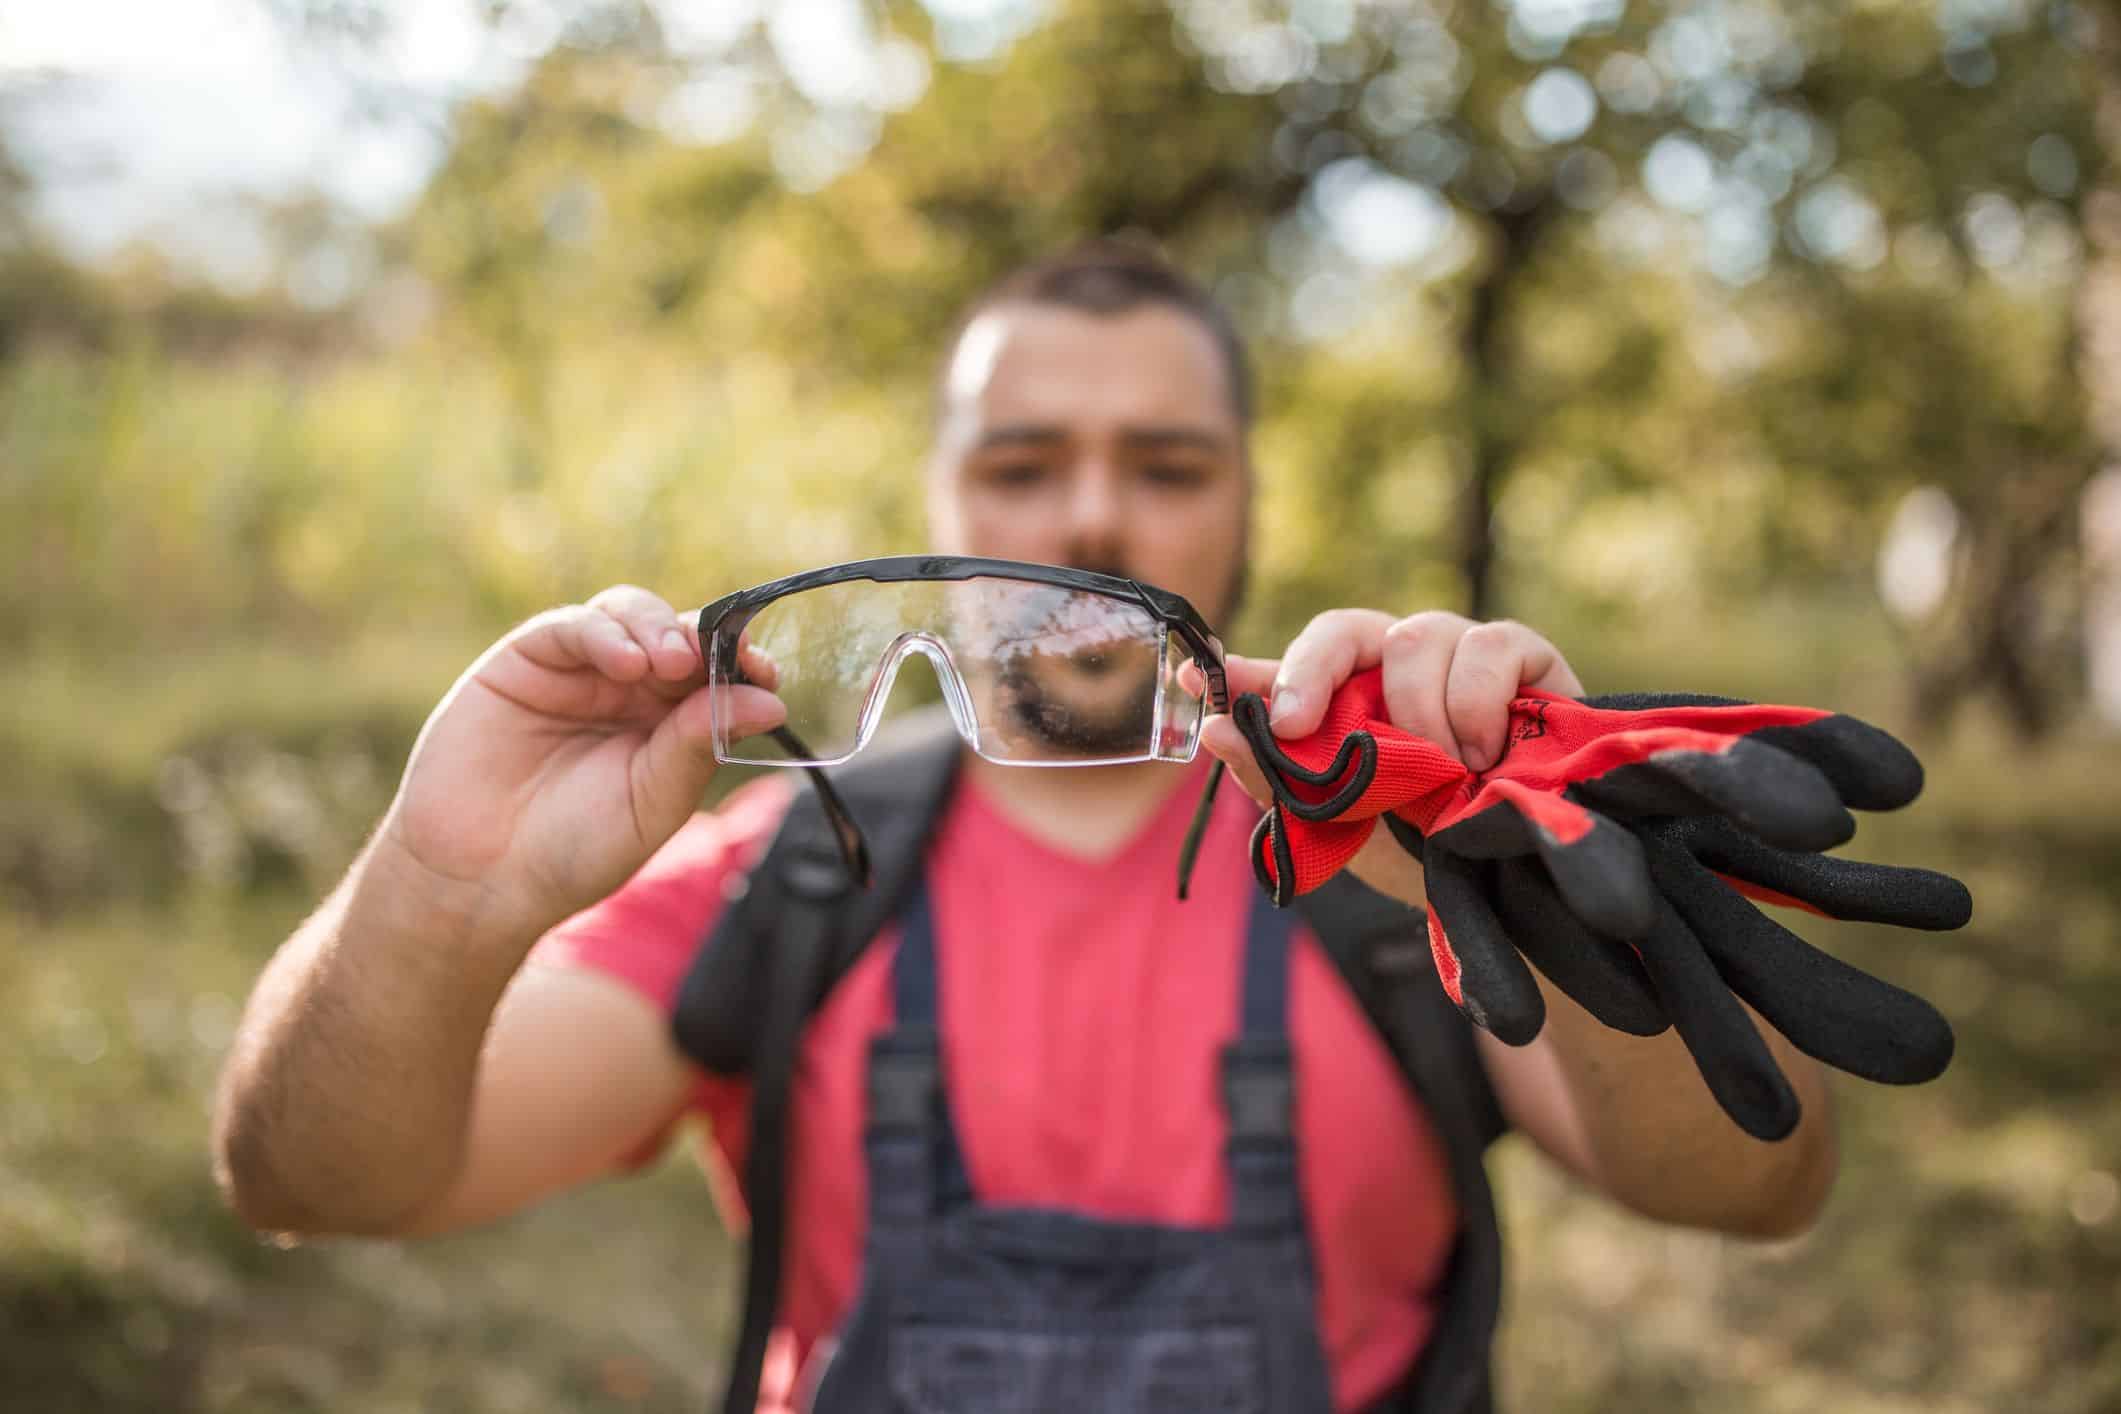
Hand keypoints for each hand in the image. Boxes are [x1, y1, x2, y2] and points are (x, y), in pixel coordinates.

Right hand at [378, 585, 783, 940]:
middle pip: (679, 634)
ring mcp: (577, 672)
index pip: (715, 675)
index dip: (741, 664)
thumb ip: (699, 745)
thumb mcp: (652, 801)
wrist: (479, 877)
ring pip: (631, 614)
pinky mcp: (525, 660)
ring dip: (660, 627)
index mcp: (668, 725)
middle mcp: (627, 691)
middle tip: (719, 657)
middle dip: (705, 638)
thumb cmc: (571, 850)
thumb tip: (772, 702)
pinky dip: (606, 633)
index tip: (763, 670)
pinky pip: (572, 626)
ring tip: (670, 663)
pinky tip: (626, 663)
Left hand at [1200, 610, 1583, 890]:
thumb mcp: (1344, 827)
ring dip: (1418, 713)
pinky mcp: (1524, 655)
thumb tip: (1214, 731)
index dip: (1252, 669)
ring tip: (1443, 773)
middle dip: (1312, 670)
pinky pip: (1489, 646)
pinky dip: (1477, 703)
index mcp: (1351, 697)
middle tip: (1298, 727)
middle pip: (1344, 628)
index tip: (1208, 688)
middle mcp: (1398, 664)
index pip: (1294, 662)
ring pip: (1416, 636)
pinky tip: (1483, 757)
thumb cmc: (1425, 841)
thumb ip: (1279, 778)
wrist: (1518, 880)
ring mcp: (1459, 652)